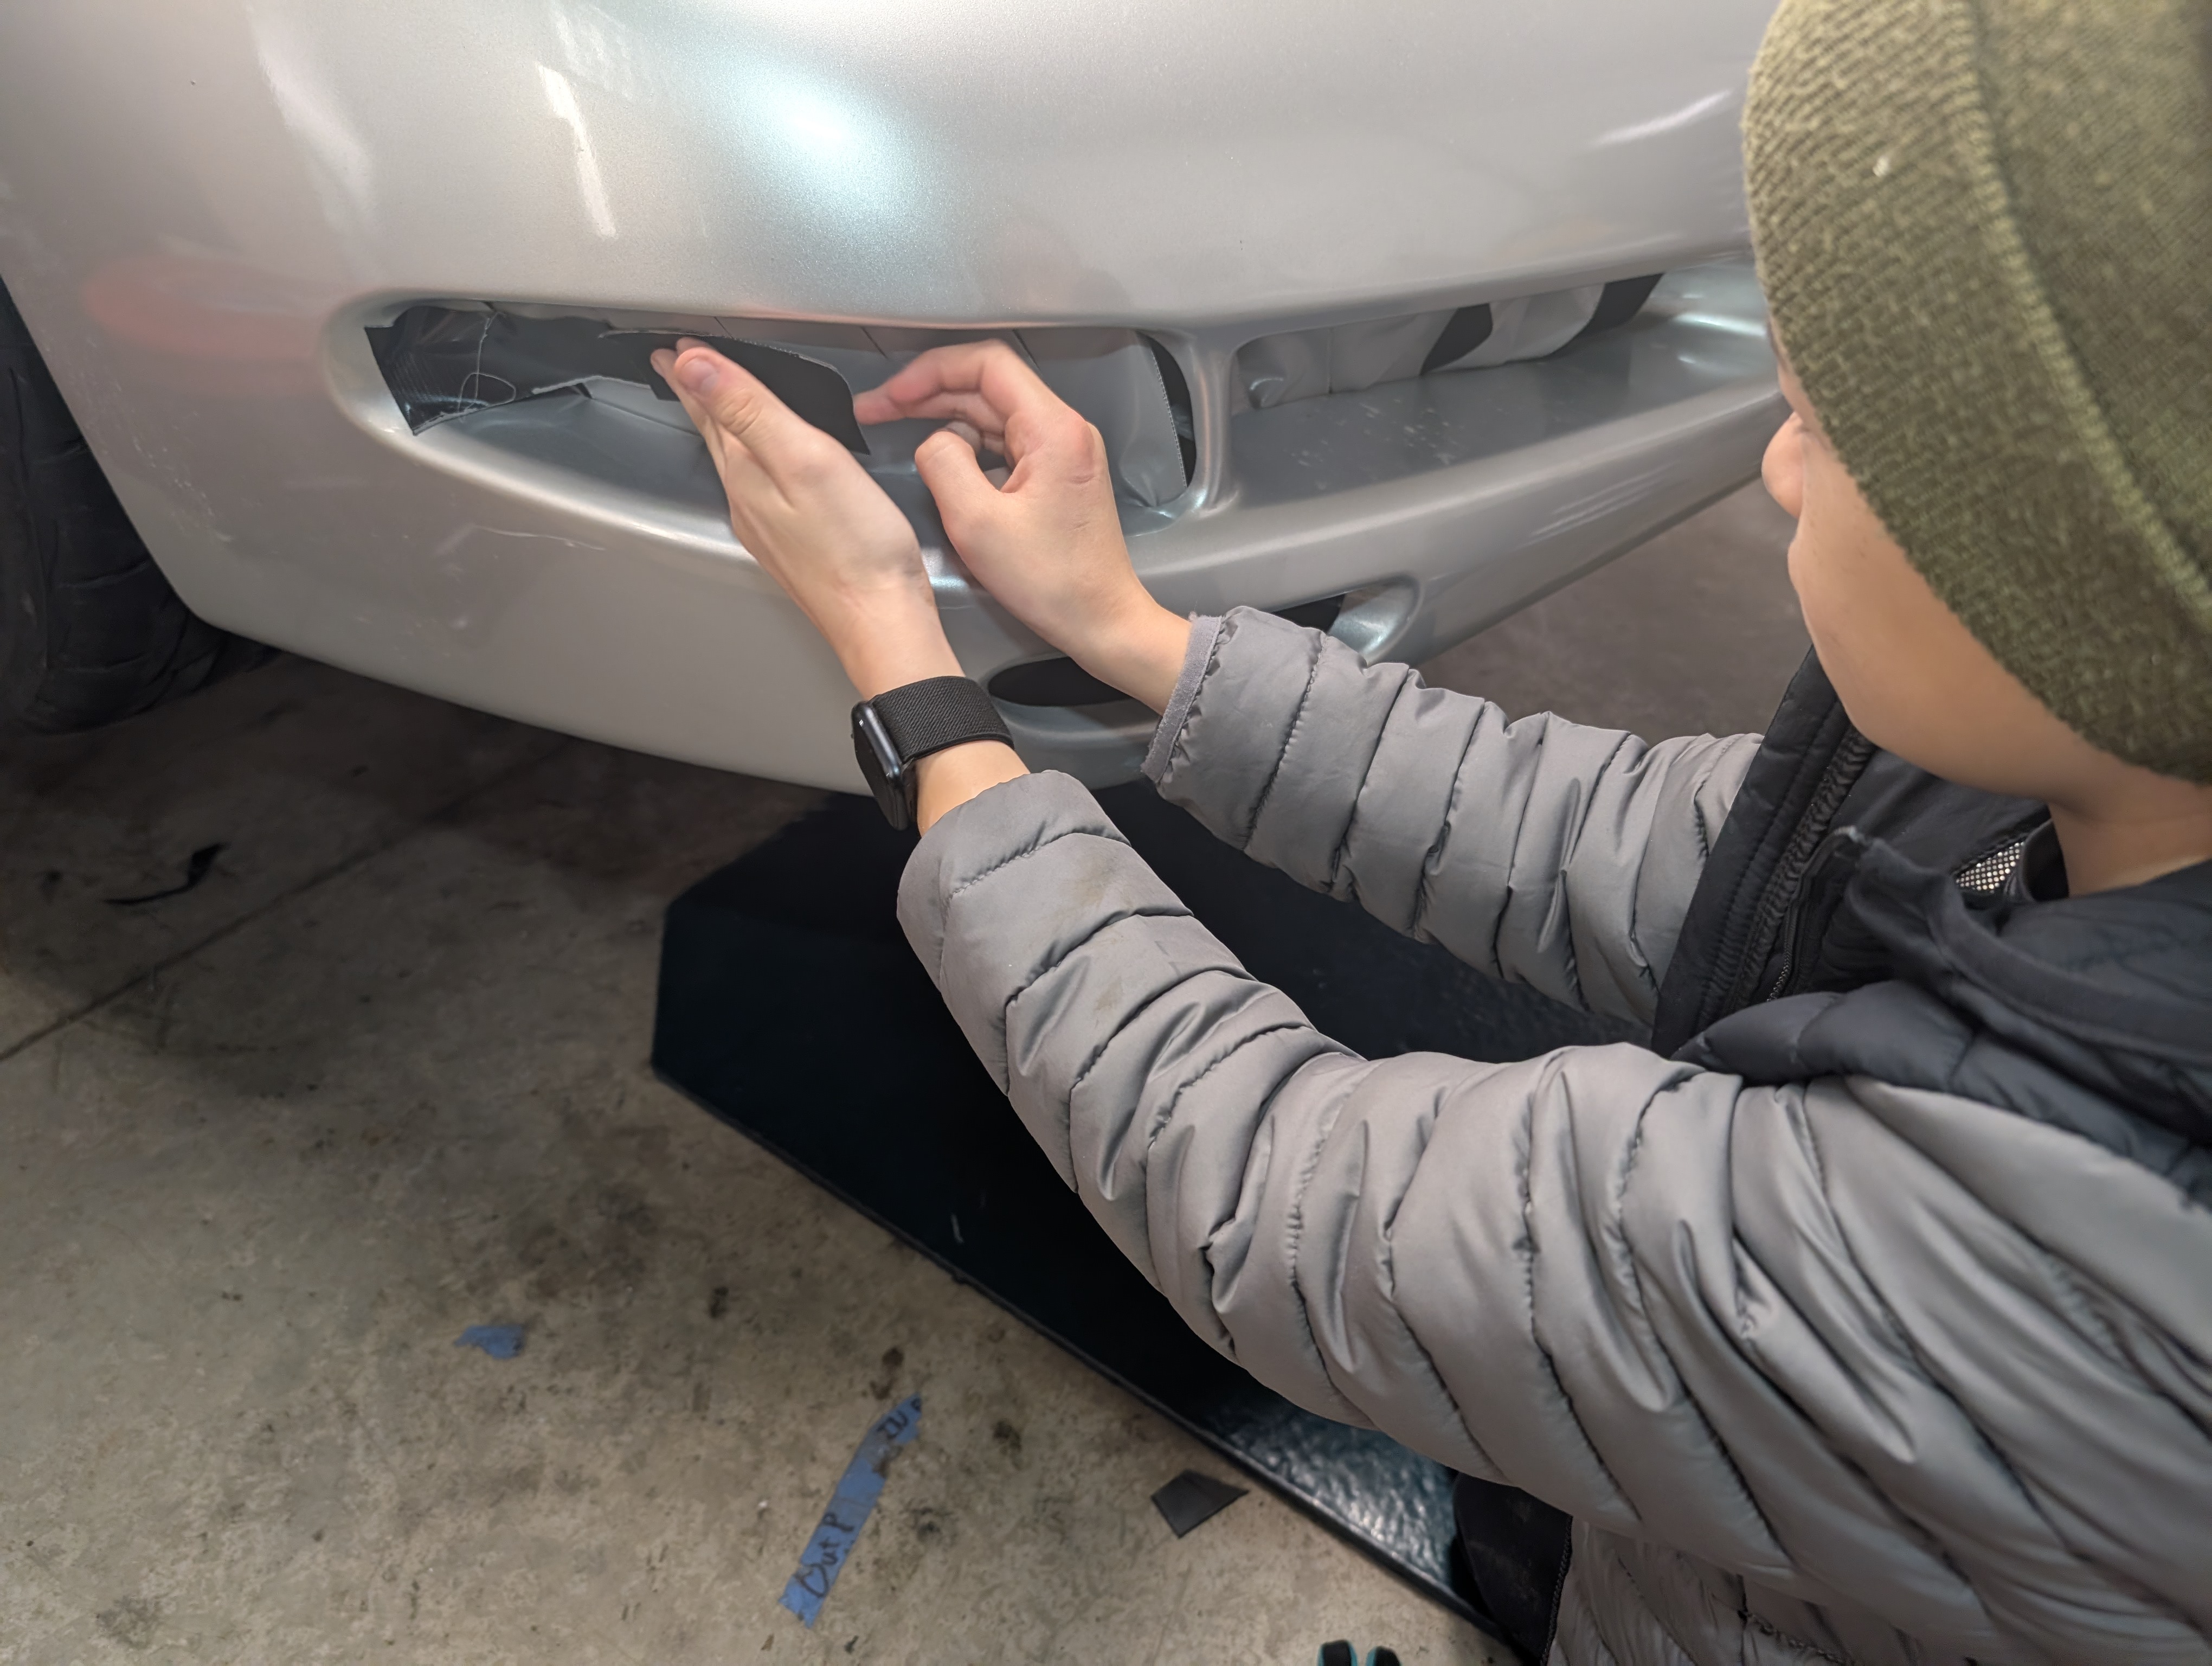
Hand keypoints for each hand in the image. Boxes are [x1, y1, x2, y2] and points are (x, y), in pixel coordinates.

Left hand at [653, 339, 954, 699]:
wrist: (882, 620)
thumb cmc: (856, 548)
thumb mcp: (802, 458)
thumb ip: (749, 408)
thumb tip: (692, 366)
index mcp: (747, 473)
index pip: (711, 407)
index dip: (696, 369)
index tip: (675, 346)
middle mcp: (749, 501)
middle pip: (717, 434)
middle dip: (700, 396)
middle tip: (682, 369)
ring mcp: (769, 527)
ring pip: (737, 462)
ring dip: (723, 427)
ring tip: (715, 405)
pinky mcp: (795, 545)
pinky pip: (763, 489)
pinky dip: (755, 461)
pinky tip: (768, 465)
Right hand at [857, 341, 1189, 710]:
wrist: (1102, 621)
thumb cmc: (1053, 583)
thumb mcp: (976, 524)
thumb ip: (943, 464)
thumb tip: (931, 440)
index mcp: (1054, 430)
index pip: (987, 364)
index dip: (931, 371)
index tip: (894, 394)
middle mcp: (1065, 430)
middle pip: (987, 385)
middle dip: (928, 392)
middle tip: (878, 409)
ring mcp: (1063, 451)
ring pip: (992, 412)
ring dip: (944, 416)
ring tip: (897, 426)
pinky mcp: (1056, 474)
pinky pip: (1004, 442)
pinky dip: (967, 444)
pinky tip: (939, 459)